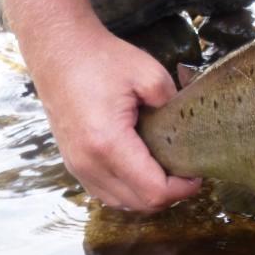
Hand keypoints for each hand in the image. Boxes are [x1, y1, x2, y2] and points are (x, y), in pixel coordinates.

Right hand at [30, 22, 200, 211]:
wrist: (57, 50)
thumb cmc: (100, 59)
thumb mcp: (149, 74)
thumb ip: (174, 104)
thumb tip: (188, 129)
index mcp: (108, 143)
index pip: (153, 191)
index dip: (182, 190)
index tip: (197, 174)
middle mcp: (89, 163)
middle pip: (140, 204)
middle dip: (170, 195)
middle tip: (187, 173)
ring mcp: (77, 166)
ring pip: (122, 203)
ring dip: (148, 195)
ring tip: (167, 172)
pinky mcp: (73, 163)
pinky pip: (106, 193)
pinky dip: (128, 191)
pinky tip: (143, 172)